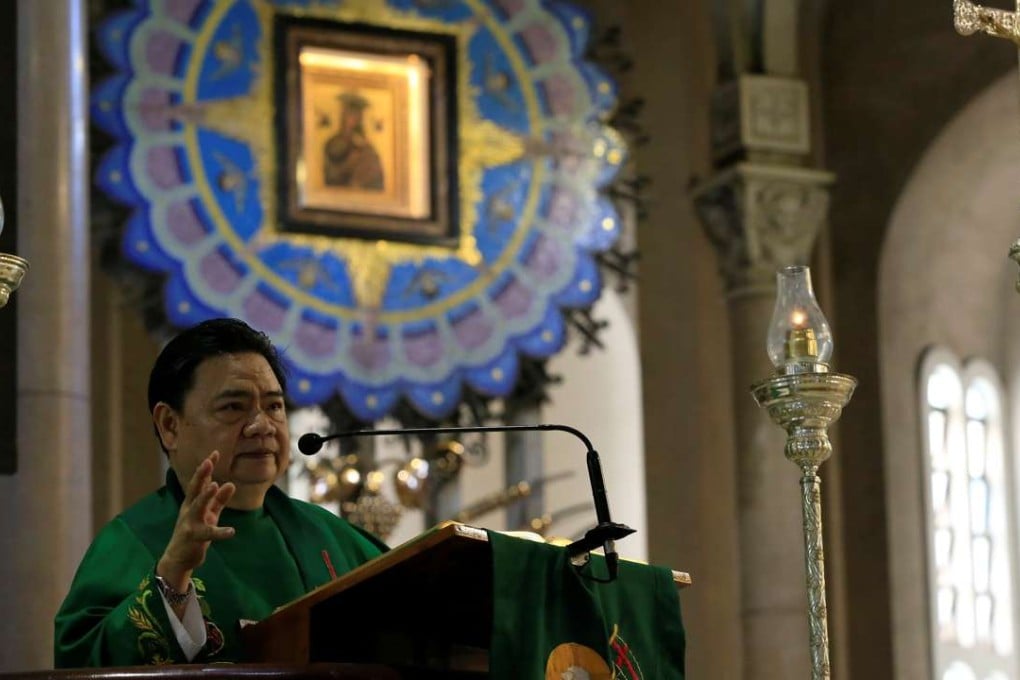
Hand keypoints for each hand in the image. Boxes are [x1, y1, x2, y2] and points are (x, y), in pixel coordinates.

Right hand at [157, 451, 235, 592]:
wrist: (178, 558)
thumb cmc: (195, 532)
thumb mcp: (209, 514)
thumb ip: (219, 500)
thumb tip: (229, 483)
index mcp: (192, 503)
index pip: (200, 482)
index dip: (206, 468)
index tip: (215, 453)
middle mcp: (189, 510)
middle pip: (194, 489)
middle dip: (201, 475)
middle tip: (208, 461)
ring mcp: (190, 523)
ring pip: (197, 507)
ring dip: (205, 496)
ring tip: (215, 486)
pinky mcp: (194, 537)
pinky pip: (208, 534)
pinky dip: (220, 532)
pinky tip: (231, 531)